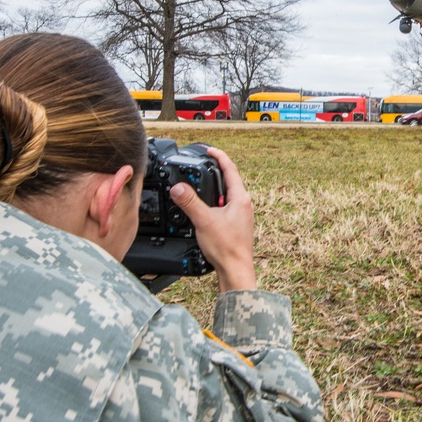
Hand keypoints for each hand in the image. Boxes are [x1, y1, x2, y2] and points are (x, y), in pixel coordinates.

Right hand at [169, 147, 255, 291]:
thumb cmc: (226, 248)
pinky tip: (204, 210)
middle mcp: (244, 205)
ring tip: (199, 186)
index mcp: (240, 198)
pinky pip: (224, 207)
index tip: (209, 150)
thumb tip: (178, 187)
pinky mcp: (236, 225)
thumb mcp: (203, 221)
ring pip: (226, 195)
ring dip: (213, 189)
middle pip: (229, 180)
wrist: (236, 271)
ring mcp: (241, 216)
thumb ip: (189, 202)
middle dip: (214, 172)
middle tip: (202, 165)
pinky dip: (213, 203)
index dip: (219, 156)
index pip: (230, 169)